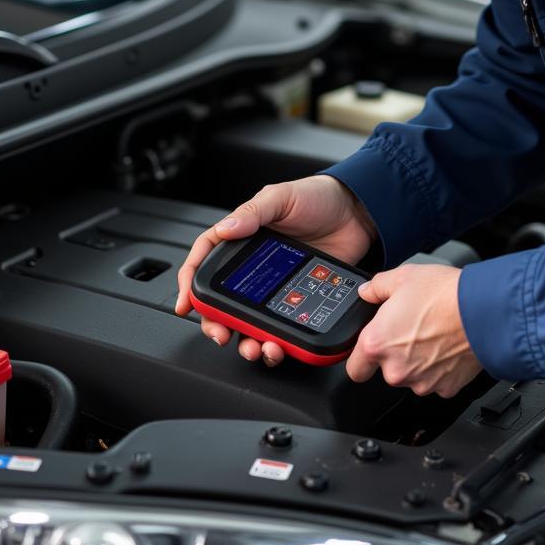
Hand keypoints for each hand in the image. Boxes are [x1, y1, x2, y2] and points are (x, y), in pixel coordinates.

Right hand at [175, 174, 376, 365]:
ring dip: (247, 339)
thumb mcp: (280, 197)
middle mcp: (254, 266)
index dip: (190, 282)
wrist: (358, 213)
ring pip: (250, 321)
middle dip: (216, 323)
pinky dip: (277, 341)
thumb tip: (225, 229)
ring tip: (255, 347)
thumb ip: (252, 213)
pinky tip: (280, 345)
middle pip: (223, 302)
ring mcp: (275, 286)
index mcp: (242, 237)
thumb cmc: (317, 197)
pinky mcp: (297, 299)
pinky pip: (281, 326)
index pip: (206, 261)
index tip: (185, 304)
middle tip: (220, 335)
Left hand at [346, 264, 480, 396]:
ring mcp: (422, 382)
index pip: (354, 369)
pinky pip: (436, 381)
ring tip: (432, 334)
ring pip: (412, 376)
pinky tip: (446, 346)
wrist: (484, 312)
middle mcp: (396, 369)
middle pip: (387, 370)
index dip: (360, 358)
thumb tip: (368, 291)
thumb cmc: (444, 295)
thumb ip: (376, 287)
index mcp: (377, 343)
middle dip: (395, 354)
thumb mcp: (402, 277)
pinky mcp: (446, 388)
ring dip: (418, 362)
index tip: (368, 351)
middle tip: (411, 329)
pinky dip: (439, 368)